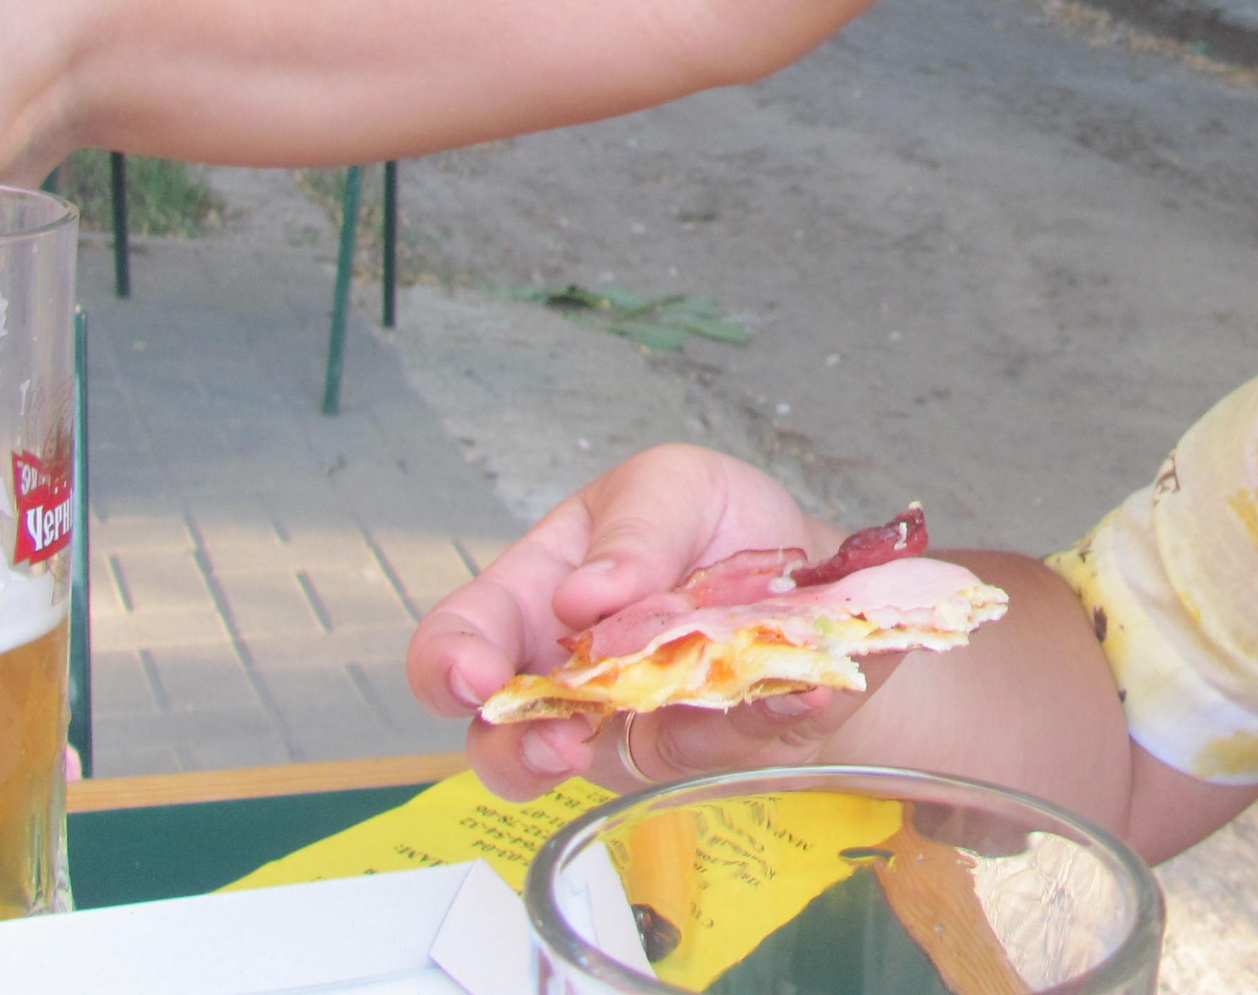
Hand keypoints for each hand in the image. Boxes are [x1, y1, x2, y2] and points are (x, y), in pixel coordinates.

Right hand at [406, 443, 850, 799]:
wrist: (810, 574)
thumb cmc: (713, 522)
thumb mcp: (674, 485)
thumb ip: (635, 527)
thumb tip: (586, 595)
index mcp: (542, 589)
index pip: (464, 633)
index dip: (448, 662)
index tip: (476, 678)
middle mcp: (569, 673)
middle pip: (501, 733)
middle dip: (515, 749)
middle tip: (558, 742)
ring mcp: (629, 725)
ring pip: (607, 772)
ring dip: (637, 757)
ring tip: (673, 725)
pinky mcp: (704, 752)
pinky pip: (724, 749)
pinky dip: (765, 718)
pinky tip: (806, 686)